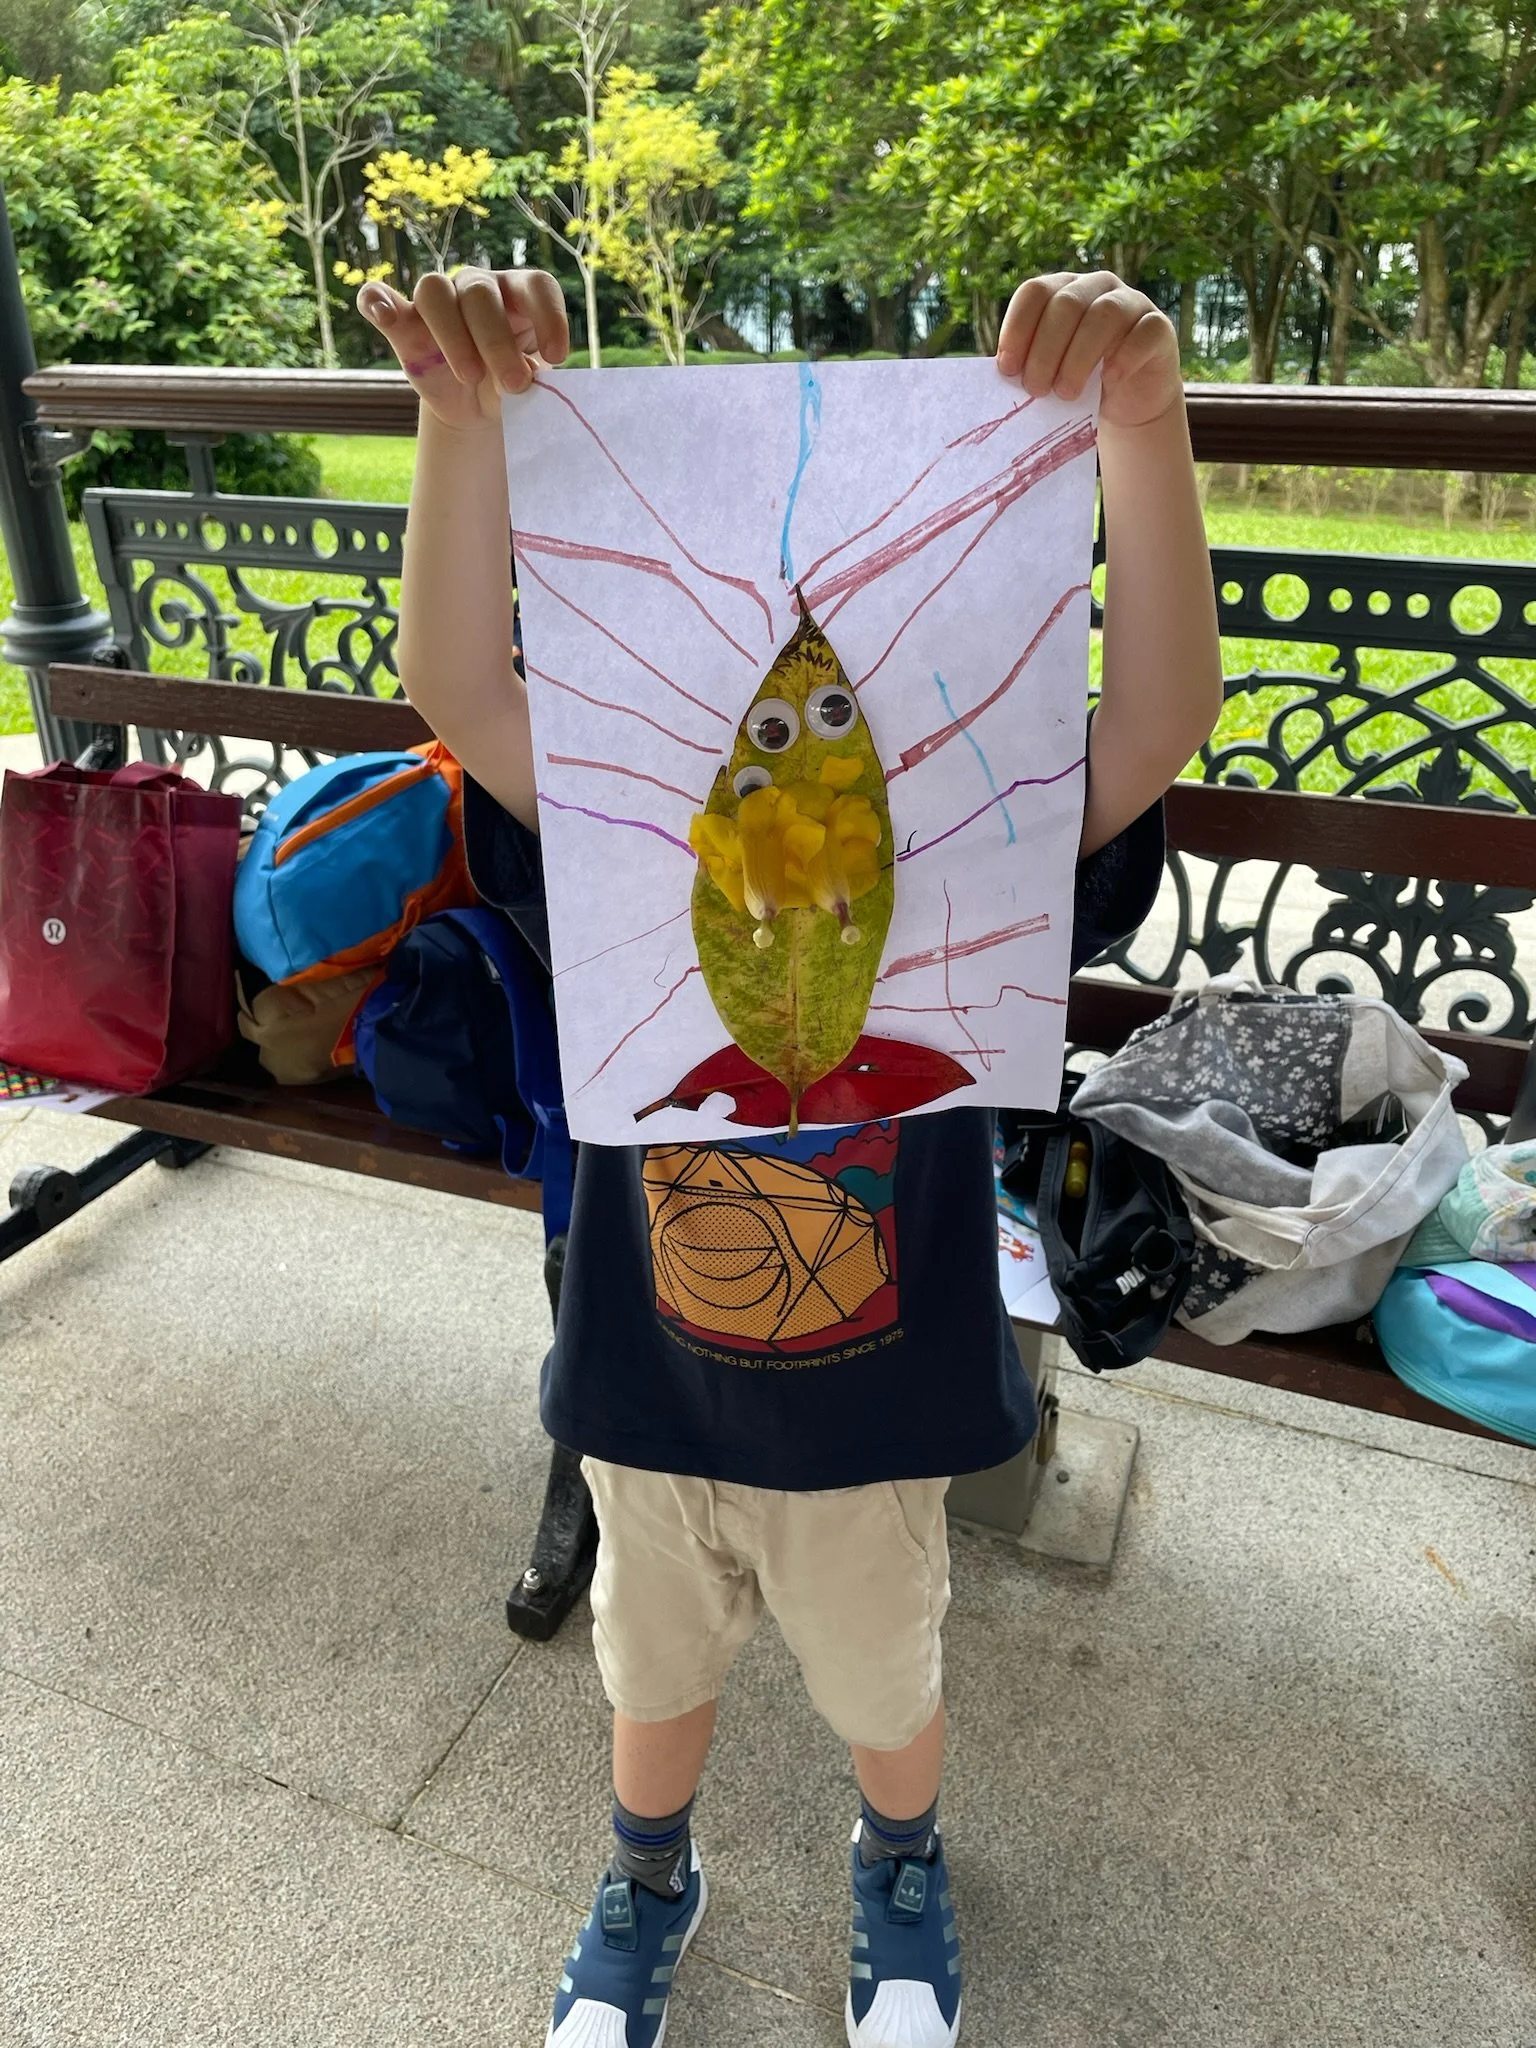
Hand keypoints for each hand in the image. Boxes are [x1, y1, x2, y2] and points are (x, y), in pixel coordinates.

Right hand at [357, 268, 569, 430]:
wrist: (475, 408)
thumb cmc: (508, 387)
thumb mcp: (524, 388)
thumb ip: (523, 376)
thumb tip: (517, 375)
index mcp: (518, 296)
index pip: (535, 285)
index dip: (549, 315)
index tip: (557, 357)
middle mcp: (478, 288)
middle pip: (480, 294)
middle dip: (498, 342)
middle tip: (515, 385)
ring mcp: (438, 300)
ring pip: (435, 291)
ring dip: (452, 336)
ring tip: (469, 376)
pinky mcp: (404, 321)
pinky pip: (378, 298)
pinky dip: (377, 301)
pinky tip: (382, 312)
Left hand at [996, 272, 1181, 430]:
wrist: (1128, 402)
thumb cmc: (1081, 383)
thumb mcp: (1050, 371)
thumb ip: (1029, 365)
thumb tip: (1002, 375)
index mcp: (1062, 290)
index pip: (1035, 292)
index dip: (1017, 328)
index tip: (1007, 369)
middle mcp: (1096, 287)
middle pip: (1066, 304)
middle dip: (1044, 351)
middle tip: (1036, 390)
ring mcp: (1131, 302)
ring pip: (1104, 315)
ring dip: (1078, 358)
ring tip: (1065, 394)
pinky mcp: (1159, 327)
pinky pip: (1144, 332)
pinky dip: (1124, 358)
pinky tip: (1108, 382)